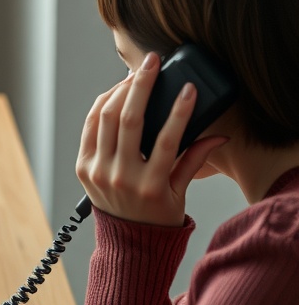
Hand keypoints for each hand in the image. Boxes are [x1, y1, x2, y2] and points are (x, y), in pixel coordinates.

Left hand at [76, 52, 228, 226]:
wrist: (127, 242)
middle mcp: (121, 178)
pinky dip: (102, 105)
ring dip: (120, 90)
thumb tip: (219, 137)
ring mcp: (98, 172)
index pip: (167, 140)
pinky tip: (116, 92)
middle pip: (129, 120)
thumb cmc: (157, 215)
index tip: (188, 88)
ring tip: (136, 75)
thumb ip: (195, 161)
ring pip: (105, 118)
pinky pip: (90, 127)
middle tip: (152, 62)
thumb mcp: (180, 193)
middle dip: (142, 85)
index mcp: (150, 186)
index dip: (180, 111)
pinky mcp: (83, 167)